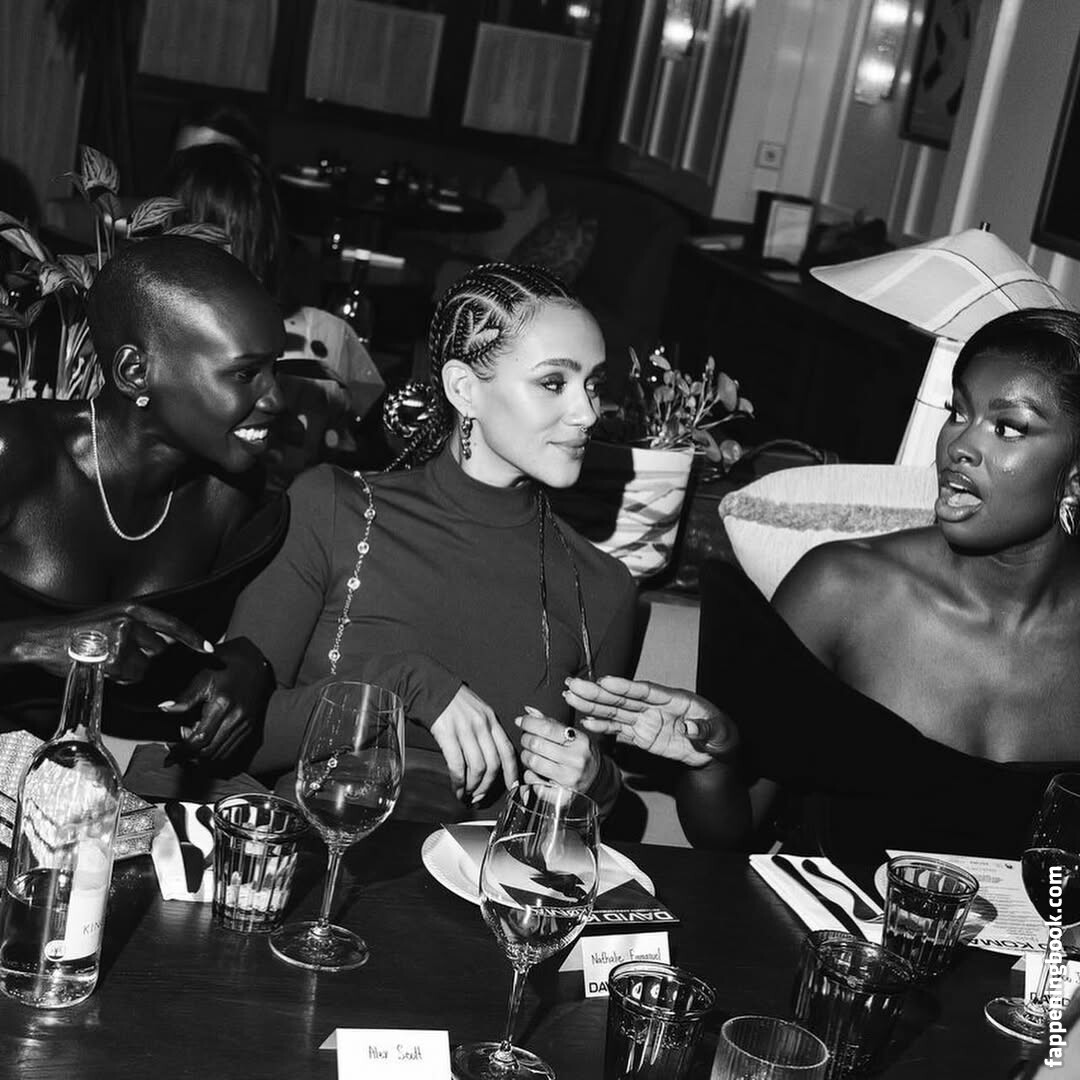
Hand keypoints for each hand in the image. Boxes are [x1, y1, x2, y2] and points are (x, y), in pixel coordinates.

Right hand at [15, 604, 211, 682]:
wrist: (45, 639)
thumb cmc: (78, 631)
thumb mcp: (112, 617)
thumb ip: (138, 627)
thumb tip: (162, 643)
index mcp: (133, 609)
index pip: (172, 624)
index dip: (192, 638)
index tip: (209, 649)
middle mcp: (130, 621)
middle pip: (160, 649)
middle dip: (147, 657)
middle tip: (121, 655)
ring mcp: (121, 640)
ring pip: (145, 666)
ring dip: (131, 670)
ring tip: (107, 661)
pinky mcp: (112, 658)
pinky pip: (129, 676)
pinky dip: (119, 677)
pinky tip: (102, 668)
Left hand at [161, 637, 272, 761]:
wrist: (251, 665)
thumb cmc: (224, 669)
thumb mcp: (202, 678)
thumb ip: (185, 697)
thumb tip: (164, 709)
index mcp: (222, 705)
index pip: (200, 739)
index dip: (183, 750)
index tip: (170, 753)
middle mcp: (236, 718)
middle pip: (209, 751)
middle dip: (190, 756)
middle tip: (176, 751)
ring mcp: (245, 725)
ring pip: (220, 754)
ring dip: (202, 757)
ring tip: (189, 748)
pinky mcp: (249, 728)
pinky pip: (231, 750)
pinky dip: (215, 754)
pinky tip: (205, 746)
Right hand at [430, 685, 518, 803]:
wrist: (429, 686)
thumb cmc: (452, 701)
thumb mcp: (478, 711)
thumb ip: (487, 731)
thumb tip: (492, 759)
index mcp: (491, 720)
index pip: (508, 751)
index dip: (512, 773)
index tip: (512, 788)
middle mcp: (481, 725)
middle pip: (493, 764)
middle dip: (488, 786)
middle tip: (480, 796)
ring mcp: (465, 729)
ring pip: (477, 767)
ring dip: (473, 786)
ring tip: (467, 794)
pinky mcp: (447, 734)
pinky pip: (457, 765)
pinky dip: (458, 781)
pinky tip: (456, 787)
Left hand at [515, 706, 600, 791]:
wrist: (598, 780)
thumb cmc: (580, 754)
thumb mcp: (572, 735)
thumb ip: (550, 723)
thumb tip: (528, 712)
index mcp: (580, 741)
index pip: (547, 727)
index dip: (529, 722)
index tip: (521, 721)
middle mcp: (576, 760)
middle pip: (536, 744)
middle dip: (526, 739)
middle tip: (527, 739)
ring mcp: (570, 779)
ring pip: (532, 763)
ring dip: (526, 757)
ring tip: (531, 755)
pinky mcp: (562, 796)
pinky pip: (534, 783)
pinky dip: (530, 776)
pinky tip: (536, 773)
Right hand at [563, 675, 734, 767]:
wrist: (718, 753)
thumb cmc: (722, 736)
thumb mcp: (722, 733)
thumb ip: (705, 730)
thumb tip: (690, 729)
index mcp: (674, 699)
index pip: (646, 691)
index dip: (625, 687)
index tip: (605, 681)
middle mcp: (655, 707)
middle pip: (623, 699)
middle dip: (598, 692)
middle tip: (574, 685)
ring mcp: (647, 721)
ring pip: (616, 712)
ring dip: (593, 705)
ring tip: (571, 697)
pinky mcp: (643, 736)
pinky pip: (620, 732)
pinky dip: (604, 727)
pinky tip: (587, 723)